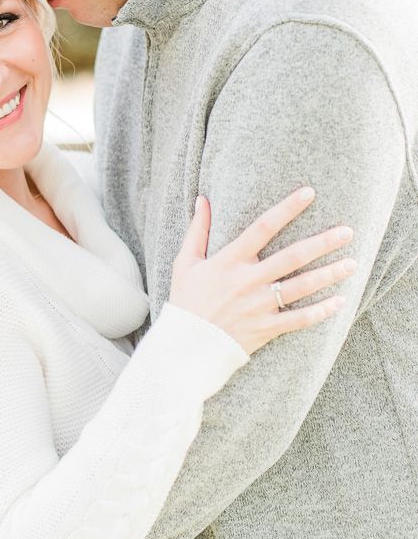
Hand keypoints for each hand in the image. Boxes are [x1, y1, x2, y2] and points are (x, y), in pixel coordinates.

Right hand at [170, 187, 355, 354]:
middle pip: (292, 256)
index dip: (287, 208)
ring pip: (302, 287)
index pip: (263, 227)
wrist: (187, 345)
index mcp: (230, 261)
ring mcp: (259, 305)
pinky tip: (340, 302)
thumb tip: (203, 199)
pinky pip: (299, 320)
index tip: (309, 193)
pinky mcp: (266, 328)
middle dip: (322, 242)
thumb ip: (198, 230)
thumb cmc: (187, 300)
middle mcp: (248, 281)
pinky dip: (321, 312)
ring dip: (329, 274)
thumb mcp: (186, 262)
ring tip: (352, 263)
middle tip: (347, 232)